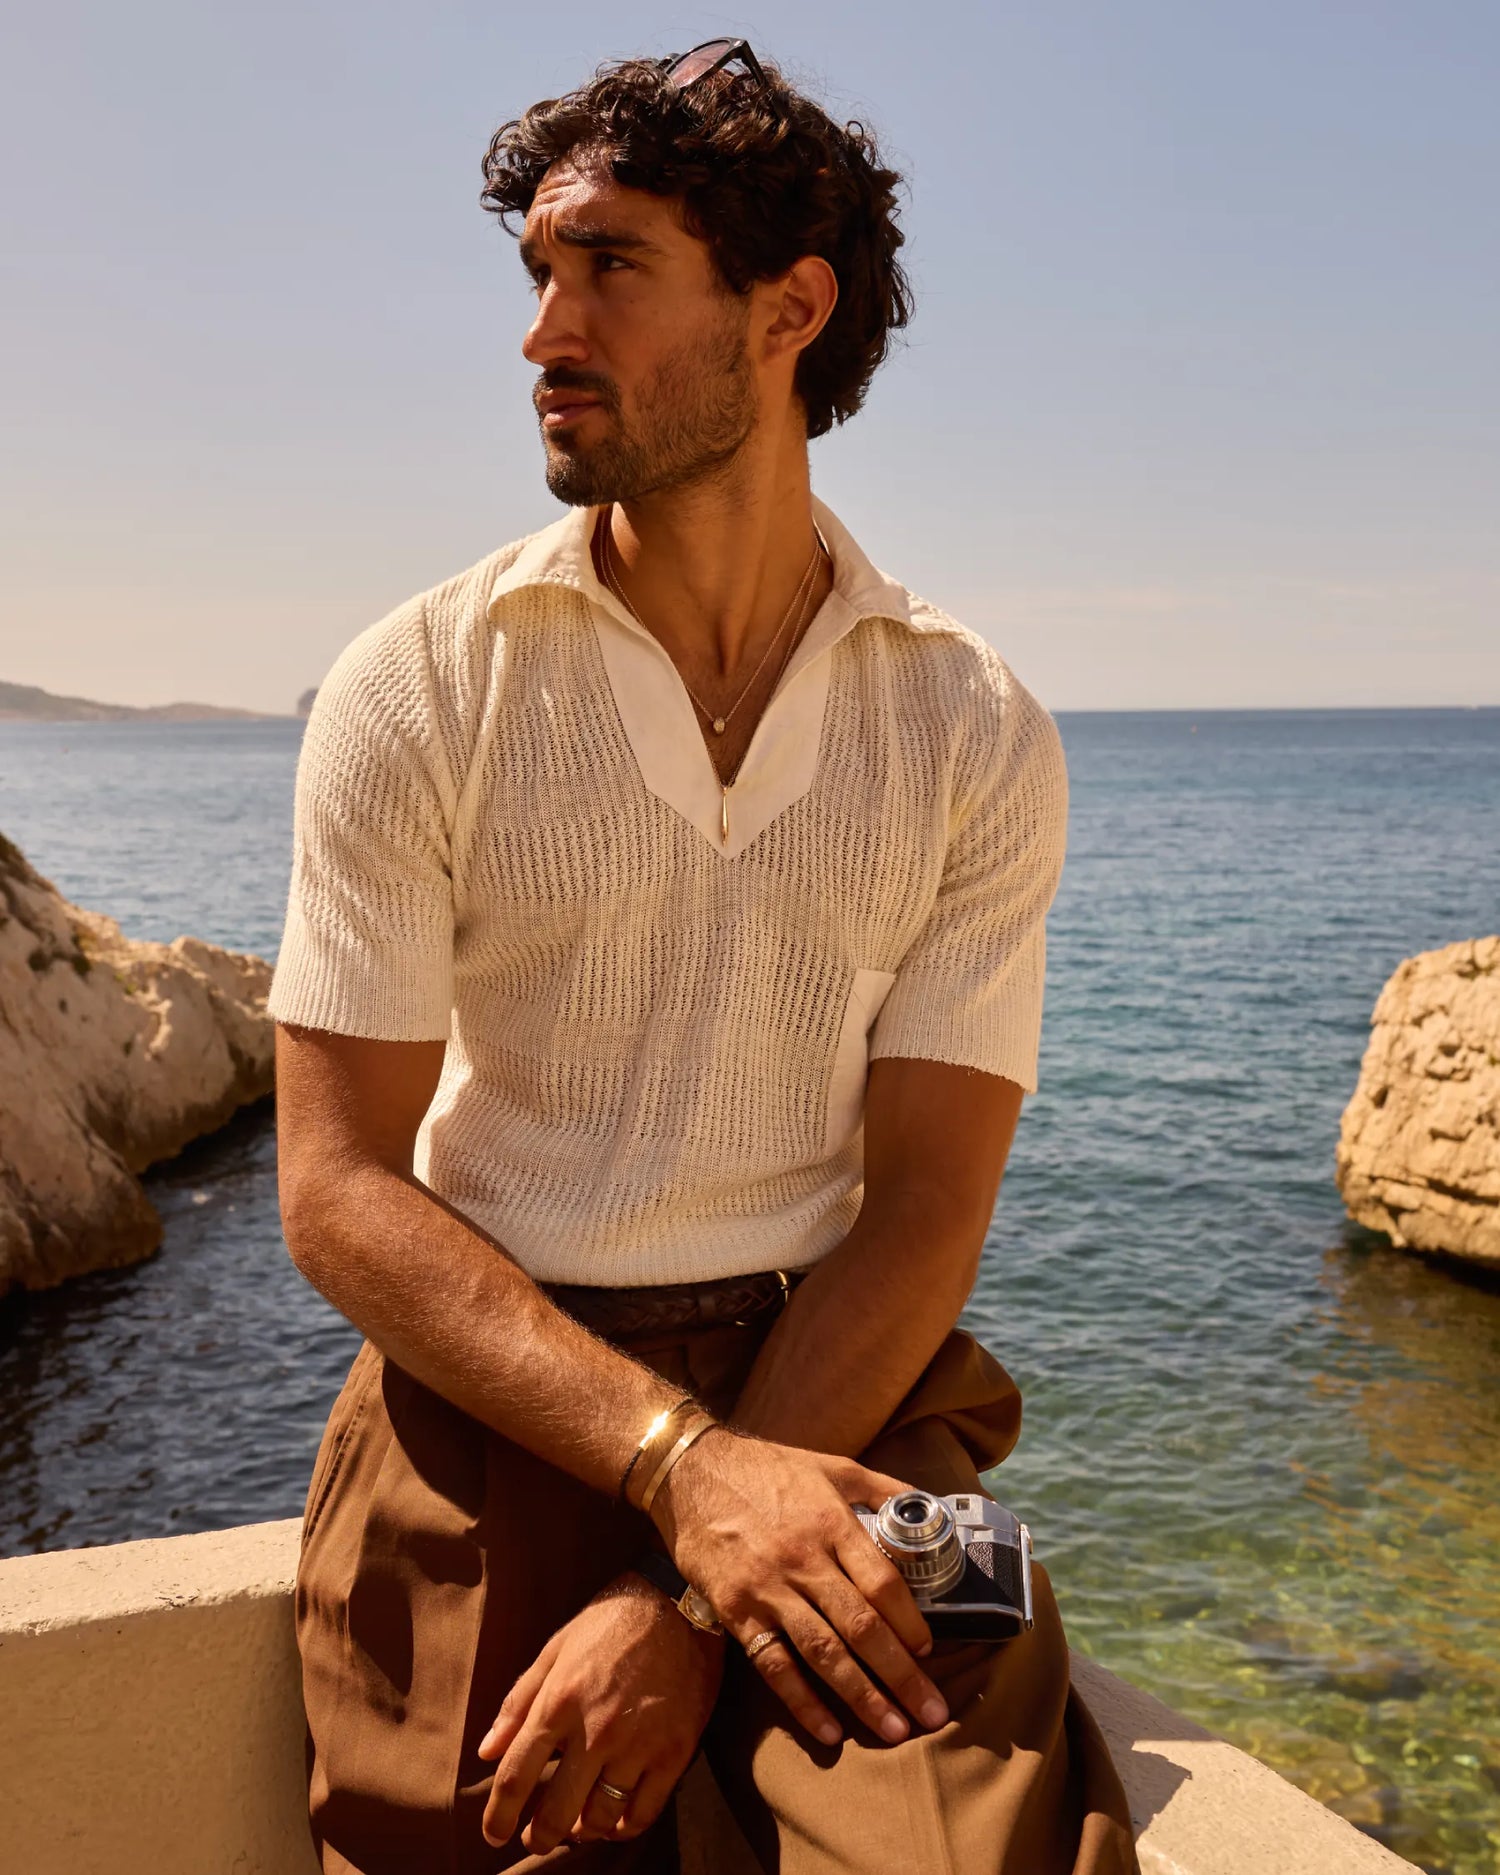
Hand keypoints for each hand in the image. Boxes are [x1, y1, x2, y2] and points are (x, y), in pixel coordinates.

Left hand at [477, 1571, 723, 1855]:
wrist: (678, 1603)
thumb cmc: (610, 1622)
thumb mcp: (556, 1649)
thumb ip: (519, 1702)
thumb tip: (486, 1751)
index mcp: (559, 1702)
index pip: (517, 1775)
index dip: (499, 1814)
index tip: (494, 1833)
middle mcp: (596, 1730)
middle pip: (556, 1810)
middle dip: (539, 1835)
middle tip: (534, 1840)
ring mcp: (637, 1745)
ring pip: (600, 1817)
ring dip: (581, 1831)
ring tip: (575, 1828)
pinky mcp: (674, 1752)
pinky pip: (643, 1812)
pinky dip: (624, 1828)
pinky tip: (614, 1823)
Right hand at [650, 1432, 948, 1748]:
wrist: (691, 1470)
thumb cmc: (768, 1469)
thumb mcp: (832, 1466)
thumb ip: (882, 1487)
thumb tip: (928, 1503)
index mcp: (832, 1523)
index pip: (883, 1583)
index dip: (910, 1623)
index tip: (928, 1652)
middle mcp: (805, 1559)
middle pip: (862, 1626)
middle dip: (902, 1675)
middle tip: (932, 1713)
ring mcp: (768, 1588)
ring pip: (823, 1651)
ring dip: (862, 1696)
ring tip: (894, 1730)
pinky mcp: (736, 1610)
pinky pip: (773, 1663)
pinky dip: (801, 1701)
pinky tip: (829, 1731)